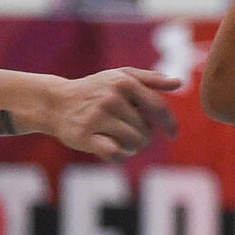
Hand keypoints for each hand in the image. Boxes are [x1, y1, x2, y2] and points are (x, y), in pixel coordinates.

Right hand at [50, 67, 181, 159]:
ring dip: (131, 146)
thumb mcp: (120, 77)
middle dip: (142, 135)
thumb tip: (177, 82)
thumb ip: (150, 79)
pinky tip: (114, 150)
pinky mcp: (84, 136)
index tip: (173, 134)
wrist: (56, 103)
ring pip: (133, 143)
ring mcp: (97, 117)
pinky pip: (116, 154)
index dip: (170, 124)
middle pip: (146, 130)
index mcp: (124, 82)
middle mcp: (111, 98)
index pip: (158, 108)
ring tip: (118, 138)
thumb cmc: (95, 90)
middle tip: (127, 131)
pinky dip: (120, 156)